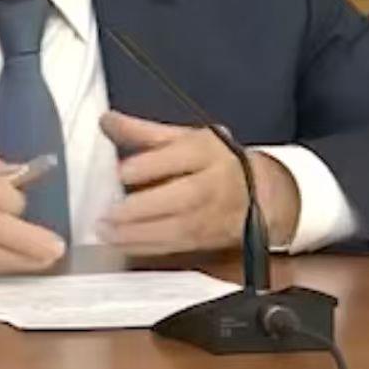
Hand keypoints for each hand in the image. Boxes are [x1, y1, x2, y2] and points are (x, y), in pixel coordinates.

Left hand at [98, 110, 300, 253]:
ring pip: (176, 228)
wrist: (261, 194)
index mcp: (205, 152)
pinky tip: (122, 244)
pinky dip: (146, 248)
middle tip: (108, 212)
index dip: (150, 165)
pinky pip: (175, 247)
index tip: (121, 172)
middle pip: (180, 198)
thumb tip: (108, 121)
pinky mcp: (206, 239)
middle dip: (141, 208)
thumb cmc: (217, 162)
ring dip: (138, 234)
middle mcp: (211, 184)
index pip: (179, 158)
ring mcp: (210, 215)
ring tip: (107, 232)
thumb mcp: (185, 138)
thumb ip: (144, 131)